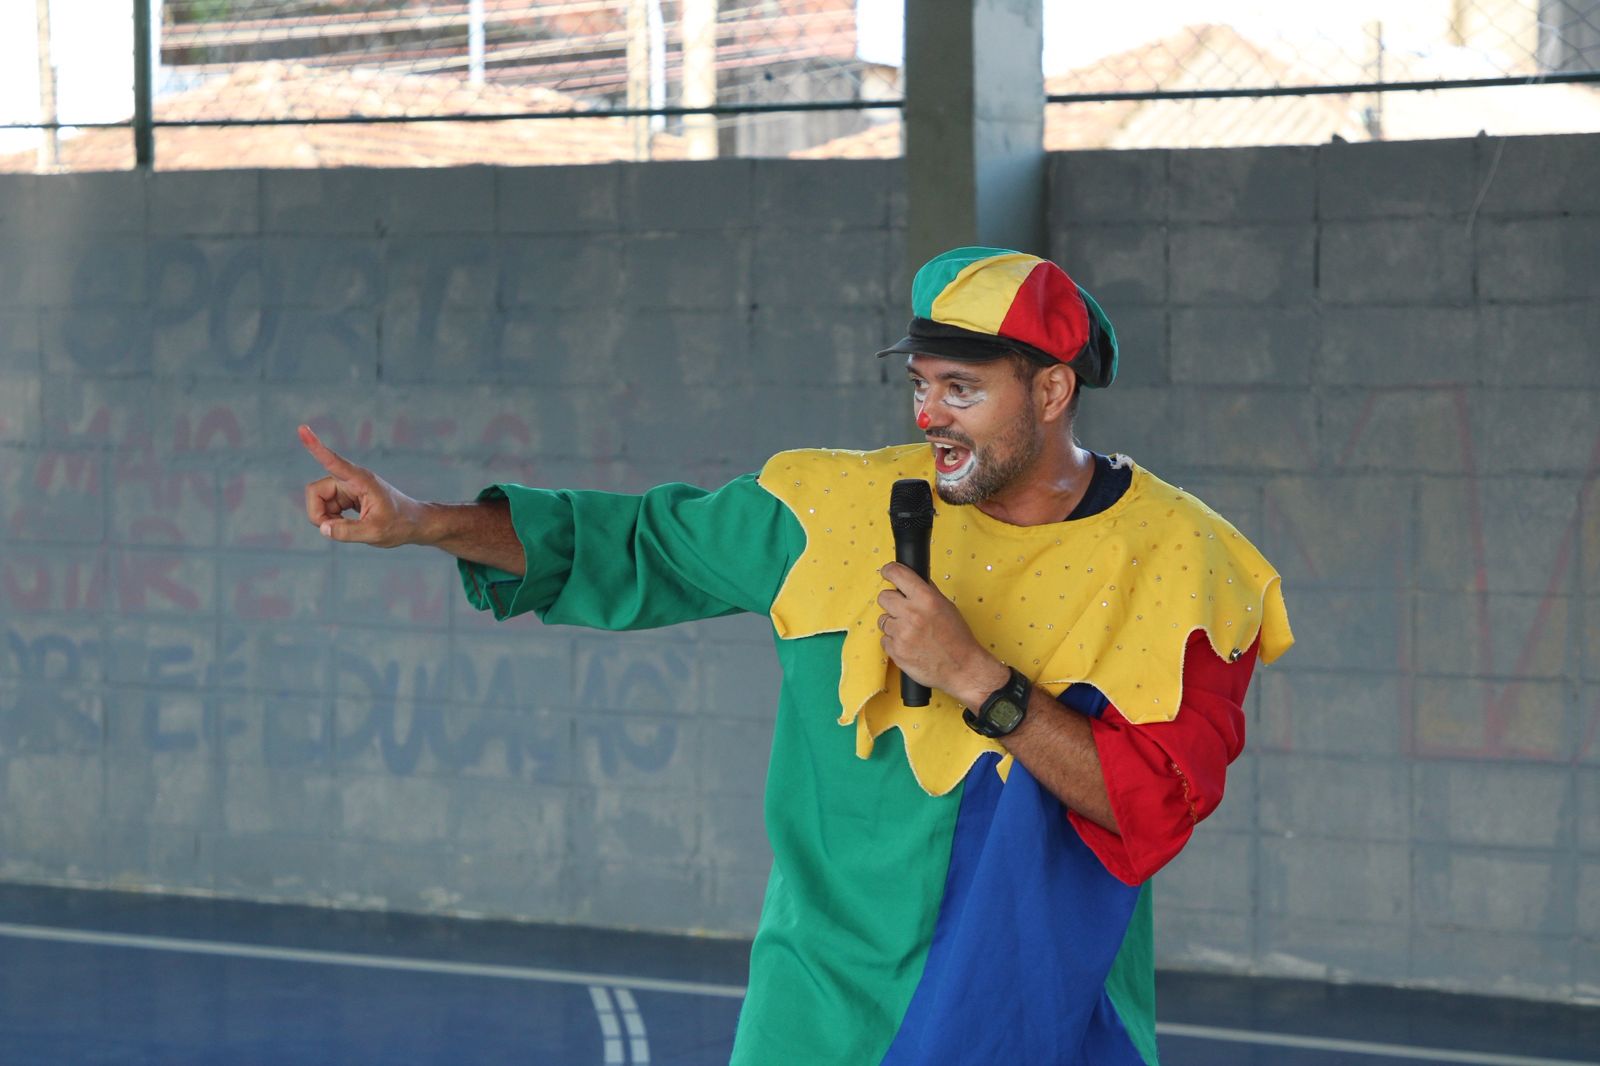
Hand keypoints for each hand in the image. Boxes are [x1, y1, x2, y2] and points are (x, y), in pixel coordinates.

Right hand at [299, 424, 428, 546]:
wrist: (414, 523)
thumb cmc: (400, 524)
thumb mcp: (375, 533)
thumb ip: (348, 532)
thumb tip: (323, 528)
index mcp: (361, 480)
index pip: (333, 461)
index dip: (315, 446)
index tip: (302, 428)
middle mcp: (351, 479)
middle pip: (315, 491)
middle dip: (318, 513)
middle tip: (335, 530)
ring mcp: (347, 487)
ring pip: (318, 500)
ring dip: (326, 518)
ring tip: (350, 527)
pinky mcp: (346, 496)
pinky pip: (325, 506)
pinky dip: (330, 519)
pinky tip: (348, 524)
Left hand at [877, 563, 1008, 705]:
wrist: (962, 668)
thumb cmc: (958, 638)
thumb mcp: (947, 607)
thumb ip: (929, 592)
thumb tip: (914, 579)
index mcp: (926, 599)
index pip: (897, 574)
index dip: (889, 571)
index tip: (887, 572)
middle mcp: (911, 613)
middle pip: (883, 597)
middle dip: (892, 602)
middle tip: (903, 610)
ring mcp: (901, 633)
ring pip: (883, 620)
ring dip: (894, 624)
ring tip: (911, 632)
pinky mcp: (895, 651)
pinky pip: (885, 640)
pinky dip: (894, 642)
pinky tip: (909, 645)